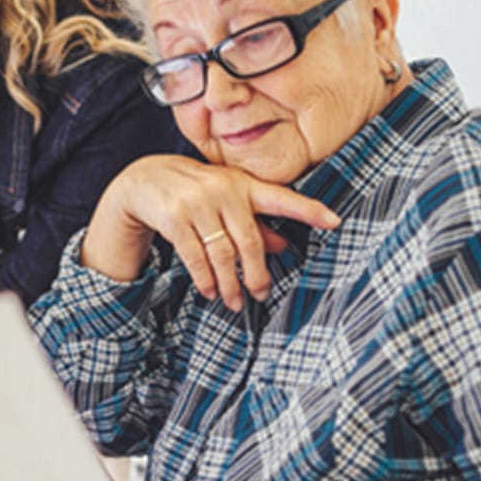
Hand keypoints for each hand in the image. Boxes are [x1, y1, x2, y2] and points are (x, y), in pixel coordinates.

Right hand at [82, 155, 340, 311]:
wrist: (144, 179)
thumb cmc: (196, 193)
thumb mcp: (227, 202)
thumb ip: (255, 225)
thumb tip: (284, 248)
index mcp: (242, 185)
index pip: (282, 198)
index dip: (309, 210)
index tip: (335, 221)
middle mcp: (223, 190)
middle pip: (249, 241)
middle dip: (256, 274)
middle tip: (261, 294)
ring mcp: (197, 203)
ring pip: (221, 254)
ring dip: (228, 283)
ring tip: (233, 301)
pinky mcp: (175, 217)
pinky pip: (195, 257)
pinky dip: (205, 279)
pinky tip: (210, 290)